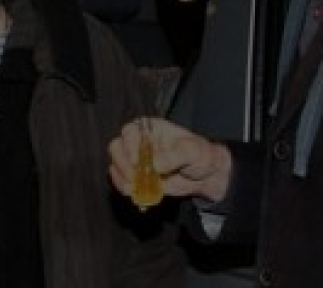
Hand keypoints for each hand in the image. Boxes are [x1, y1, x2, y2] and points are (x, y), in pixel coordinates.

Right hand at [108, 117, 231, 202]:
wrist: (206, 175)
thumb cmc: (200, 155)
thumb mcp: (192, 151)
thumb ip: (174, 155)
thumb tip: (155, 165)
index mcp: (151, 128)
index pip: (130, 131)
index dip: (129, 145)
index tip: (136, 161)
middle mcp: (139, 142)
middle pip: (116, 148)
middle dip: (123, 165)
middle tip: (135, 177)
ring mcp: (136, 160)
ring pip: (116, 166)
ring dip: (122, 178)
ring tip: (137, 187)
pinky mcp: (137, 176)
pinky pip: (121, 181)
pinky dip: (126, 188)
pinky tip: (137, 193)